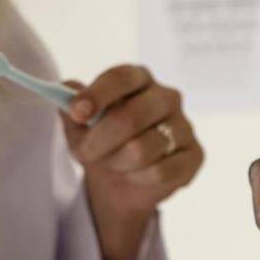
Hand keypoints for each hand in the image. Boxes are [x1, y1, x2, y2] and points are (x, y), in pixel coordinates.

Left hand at [62, 66, 201, 259]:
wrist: (121, 182)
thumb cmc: (102, 143)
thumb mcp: (78, 126)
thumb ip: (70, 106)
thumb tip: (65, 94)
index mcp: (139, 79)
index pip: (122, 77)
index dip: (98, 94)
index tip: (77, 113)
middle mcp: (167, 96)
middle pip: (131, 116)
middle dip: (99, 141)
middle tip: (84, 153)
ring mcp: (184, 126)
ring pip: (142, 149)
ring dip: (117, 162)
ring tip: (114, 163)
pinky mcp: (194, 155)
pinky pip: (161, 171)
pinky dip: (139, 178)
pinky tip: (136, 175)